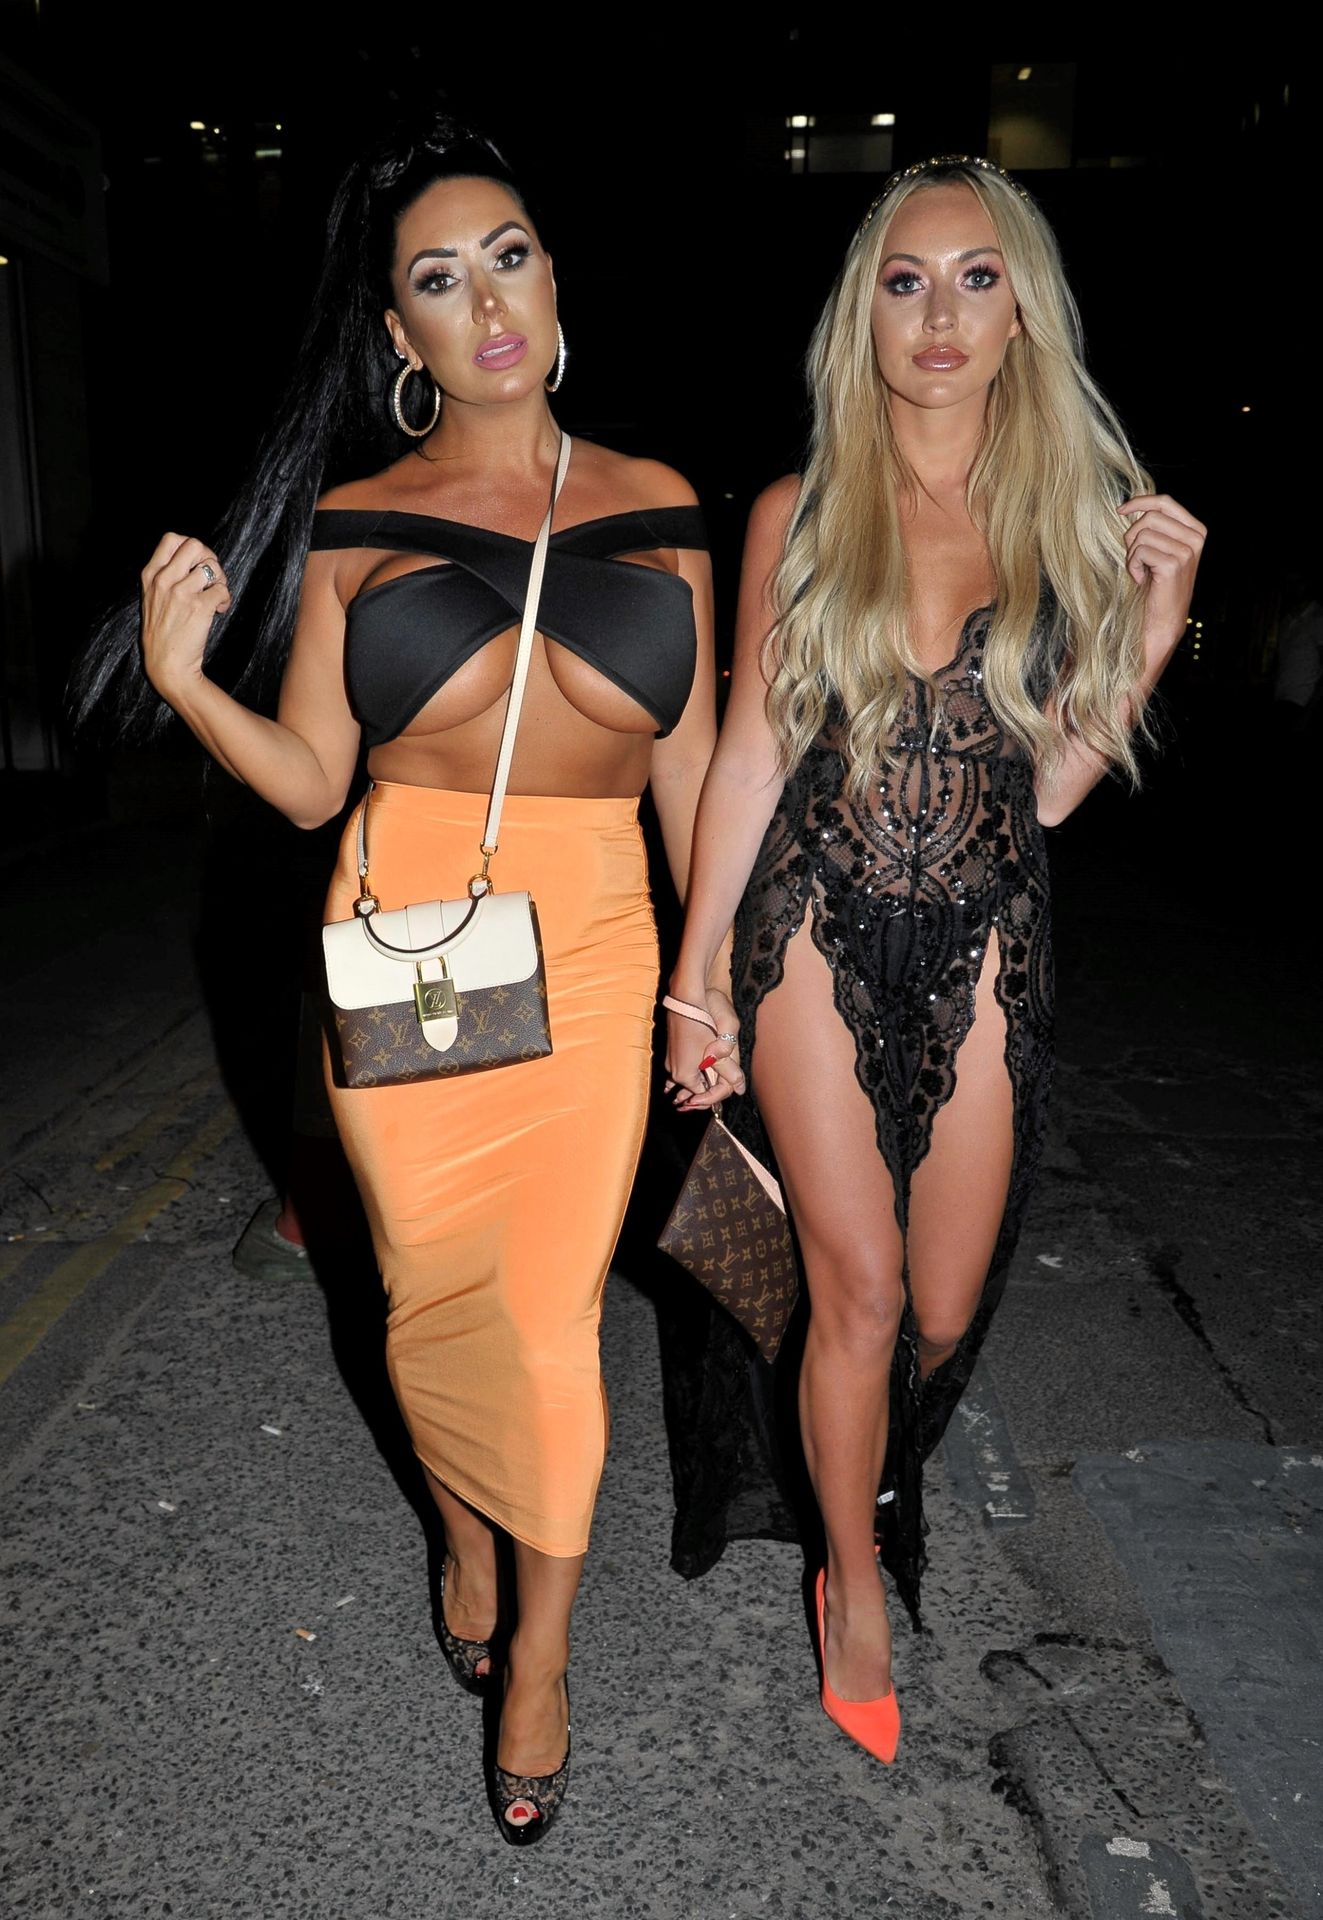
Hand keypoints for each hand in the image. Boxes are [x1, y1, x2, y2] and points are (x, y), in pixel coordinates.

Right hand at [140, 532, 231, 701]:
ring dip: (220, 580)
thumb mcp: (152, 598)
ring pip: (212, 566)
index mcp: (150, 575)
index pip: (171, 538)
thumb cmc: (162, 633)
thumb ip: (166, 576)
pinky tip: (218, 610)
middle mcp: (164, 580)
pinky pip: (222, 589)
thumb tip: (193, 560)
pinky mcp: (199, 607)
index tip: (196, 564)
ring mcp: (181, 592)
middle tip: (211, 578)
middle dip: (209, 557)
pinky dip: (225, 599)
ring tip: (215, 596)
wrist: (167, 665)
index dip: (190, 546)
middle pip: (194, 544)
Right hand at [664, 985, 745, 1111]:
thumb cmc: (702, 1021)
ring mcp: (671, 1059)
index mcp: (684, 1074)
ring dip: (701, 1079)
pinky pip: (683, 1066)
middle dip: (709, 1088)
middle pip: (694, 1087)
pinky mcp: (672, 1049)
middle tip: (727, 1086)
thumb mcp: (720, 1048)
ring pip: (689, 1076)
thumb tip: (740, 1088)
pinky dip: (692, 1070)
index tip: (729, 1090)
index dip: (716, 1095)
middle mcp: (674, 1070)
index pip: (703, 1095)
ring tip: (715, 1080)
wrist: (686, 997)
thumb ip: (729, 1071)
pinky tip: (700, 1068)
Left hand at [1119, 494, 1205, 653]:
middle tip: (1136, 558)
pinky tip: (1142, 579)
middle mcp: (1196, 538)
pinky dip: (1133, 566)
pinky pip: (1140, 551)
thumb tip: (1133, 506)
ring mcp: (1187, 551)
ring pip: (1143, 534)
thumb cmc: (1156, 584)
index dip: (1140, 502)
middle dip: (1133, 536)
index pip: (1165, 502)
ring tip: (1142, 570)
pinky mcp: (1174, 564)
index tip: (1120, 510)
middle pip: (1151, 516)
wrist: (1162, 620)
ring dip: (1133, 554)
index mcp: (1196, 530)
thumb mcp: (1160, 548)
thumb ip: (1156, 526)